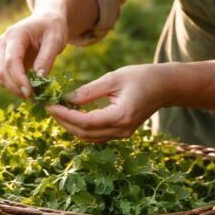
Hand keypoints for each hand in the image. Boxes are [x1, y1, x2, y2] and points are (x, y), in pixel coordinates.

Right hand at [0, 13, 67, 98]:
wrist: (47, 20)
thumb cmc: (53, 27)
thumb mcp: (55, 40)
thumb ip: (46, 59)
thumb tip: (38, 80)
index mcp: (15, 35)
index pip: (11, 61)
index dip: (19, 79)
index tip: (31, 93)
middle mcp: (3, 43)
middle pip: (3, 72)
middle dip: (17, 88)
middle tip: (36, 99)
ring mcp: (1, 52)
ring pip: (2, 78)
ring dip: (16, 90)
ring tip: (35, 96)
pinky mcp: (4, 60)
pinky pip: (6, 78)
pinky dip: (16, 87)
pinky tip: (31, 90)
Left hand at [46, 64, 169, 141]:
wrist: (165, 86)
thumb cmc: (141, 77)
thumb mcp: (113, 78)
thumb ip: (89, 91)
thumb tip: (65, 99)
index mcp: (121, 116)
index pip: (85, 122)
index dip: (64, 115)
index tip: (49, 105)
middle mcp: (121, 130)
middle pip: (84, 133)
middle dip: (63, 121)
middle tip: (49, 107)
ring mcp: (122, 134)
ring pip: (88, 137)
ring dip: (70, 125)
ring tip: (57, 109)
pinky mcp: (120, 133)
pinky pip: (95, 135)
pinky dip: (80, 127)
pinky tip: (71, 114)